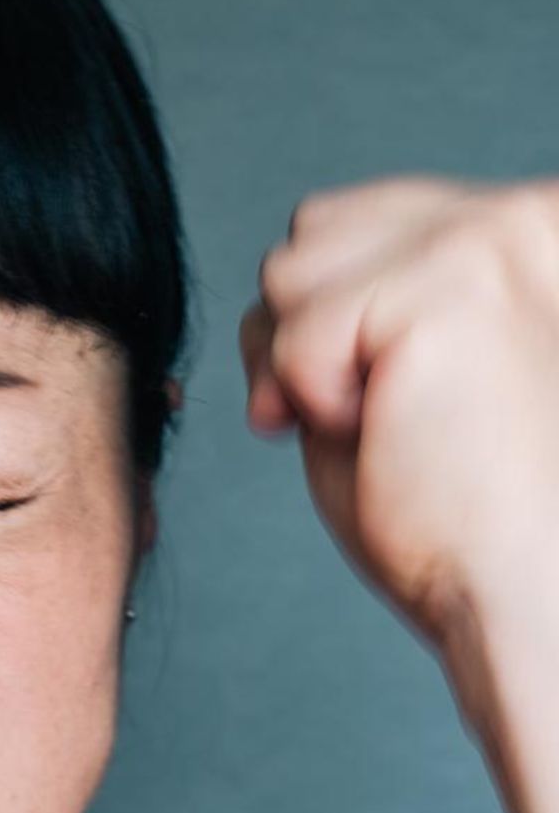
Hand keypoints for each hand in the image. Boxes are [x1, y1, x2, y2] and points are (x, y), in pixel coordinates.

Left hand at [238, 177, 558, 652]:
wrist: (535, 598)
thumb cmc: (477, 516)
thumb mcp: (406, 378)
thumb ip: (360, 307)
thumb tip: (279, 271)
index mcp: (525, 233)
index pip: (362, 218)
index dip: (325, 316)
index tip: (366, 400)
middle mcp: (522, 215)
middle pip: (314, 226)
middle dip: (299, 332)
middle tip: (360, 423)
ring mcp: (490, 238)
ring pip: (288, 267)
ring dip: (302, 368)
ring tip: (389, 427)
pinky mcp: (450, 287)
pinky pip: (294, 332)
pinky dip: (311, 403)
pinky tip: (390, 439)